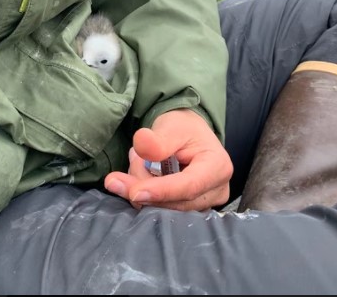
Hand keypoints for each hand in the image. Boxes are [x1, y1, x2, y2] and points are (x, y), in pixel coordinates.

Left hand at [104, 108, 232, 210]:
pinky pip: (164, 210)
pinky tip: (138, 178)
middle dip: (144, 189)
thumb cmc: (183, 128)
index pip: (189, 186)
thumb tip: (140, 143)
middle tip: (119, 176)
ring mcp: (206, 204)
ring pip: (167, 210)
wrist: (188, 135)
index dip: (161, 192)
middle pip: (176, 202)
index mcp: (218, 167)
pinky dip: (147, 196)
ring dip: (144, 190)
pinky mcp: (191, 210)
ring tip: (136, 163)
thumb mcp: (171, 126)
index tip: (133, 192)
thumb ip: (157, 139)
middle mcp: (217, 191)